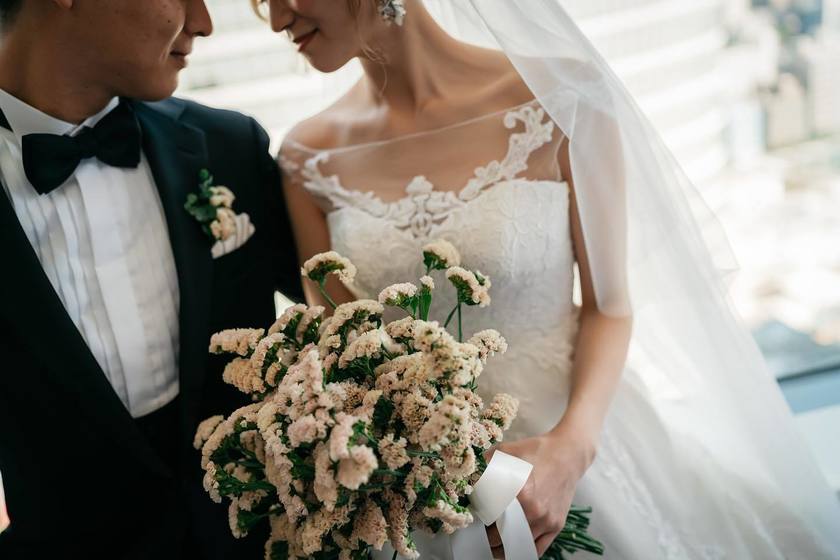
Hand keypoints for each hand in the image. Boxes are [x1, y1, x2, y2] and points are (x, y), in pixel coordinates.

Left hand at [485, 422, 595, 557]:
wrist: (567, 454)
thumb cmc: (536, 451)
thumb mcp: (506, 452)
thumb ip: (484, 465)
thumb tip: (468, 479)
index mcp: (519, 491)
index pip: (489, 517)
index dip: (477, 521)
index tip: (472, 519)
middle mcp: (533, 510)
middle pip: (500, 536)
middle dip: (487, 536)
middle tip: (479, 531)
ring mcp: (546, 520)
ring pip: (517, 546)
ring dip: (502, 547)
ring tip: (491, 544)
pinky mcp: (556, 525)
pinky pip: (537, 549)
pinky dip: (522, 551)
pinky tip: (510, 549)